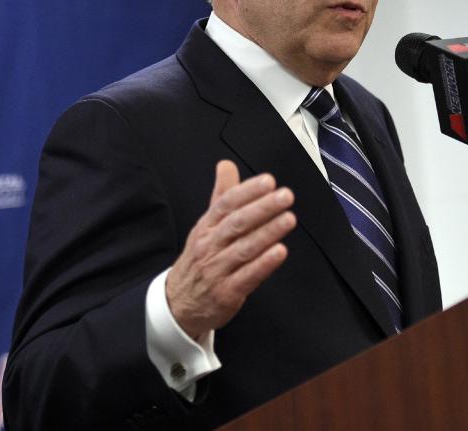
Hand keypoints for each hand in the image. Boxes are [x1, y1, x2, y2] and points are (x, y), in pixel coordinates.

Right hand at [166, 160, 295, 339]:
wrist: (178, 303)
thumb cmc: (199, 259)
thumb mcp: (206, 225)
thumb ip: (221, 195)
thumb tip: (226, 165)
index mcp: (206, 227)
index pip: (226, 204)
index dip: (248, 191)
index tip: (268, 181)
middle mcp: (210, 246)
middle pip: (237, 223)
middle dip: (263, 208)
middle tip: (284, 196)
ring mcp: (217, 270)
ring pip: (244, 248)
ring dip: (268, 233)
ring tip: (288, 219)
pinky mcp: (227, 292)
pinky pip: (248, 276)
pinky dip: (264, 264)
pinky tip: (280, 252)